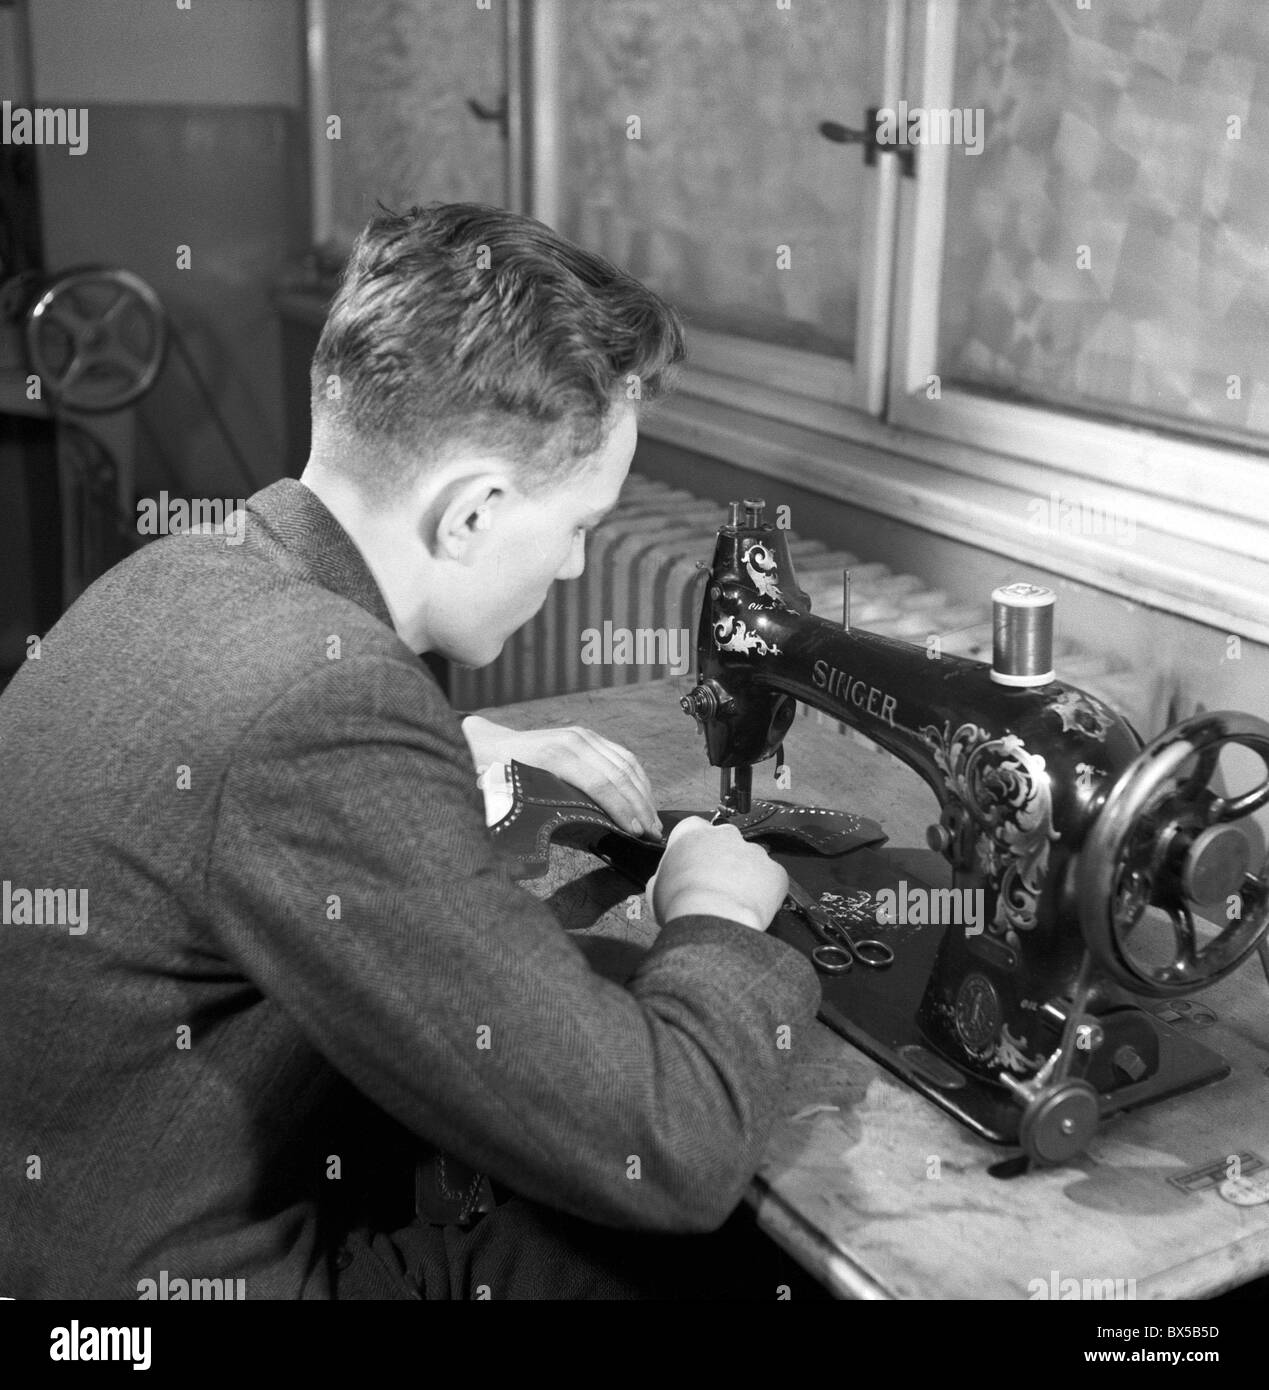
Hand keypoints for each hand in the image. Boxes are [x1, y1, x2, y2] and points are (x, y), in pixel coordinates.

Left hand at [461, 716, 662, 839]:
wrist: (490, 744)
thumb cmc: (497, 777)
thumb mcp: (509, 796)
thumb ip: (530, 813)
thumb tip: (557, 842)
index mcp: (555, 756)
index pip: (599, 783)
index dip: (620, 809)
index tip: (636, 832)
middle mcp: (575, 740)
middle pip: (618, 774)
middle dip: (640, 806)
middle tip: (653, 833)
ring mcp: (584, 736)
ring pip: (626, 763)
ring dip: (644, 794)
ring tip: (654, 821)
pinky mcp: (589, 737)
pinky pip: (622, 756)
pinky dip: (638, 778)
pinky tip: (645, 798)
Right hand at [644, 817, 787, 931]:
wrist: (713, 921)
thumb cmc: (681, 905)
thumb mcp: (656, 888)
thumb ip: (667, 874)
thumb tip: (670, 879)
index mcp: (691, 833)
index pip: (694, 828)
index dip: (696, 847)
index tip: (695, 862)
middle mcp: (724, 834)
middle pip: (725, 840)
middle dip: (723, 858)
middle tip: (715, 883)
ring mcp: (753, 850)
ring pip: (750, 859)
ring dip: (745, 874)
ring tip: (733, 900)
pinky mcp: (774, 870)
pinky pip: (771, 878)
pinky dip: (765, 890)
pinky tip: (752, 905)